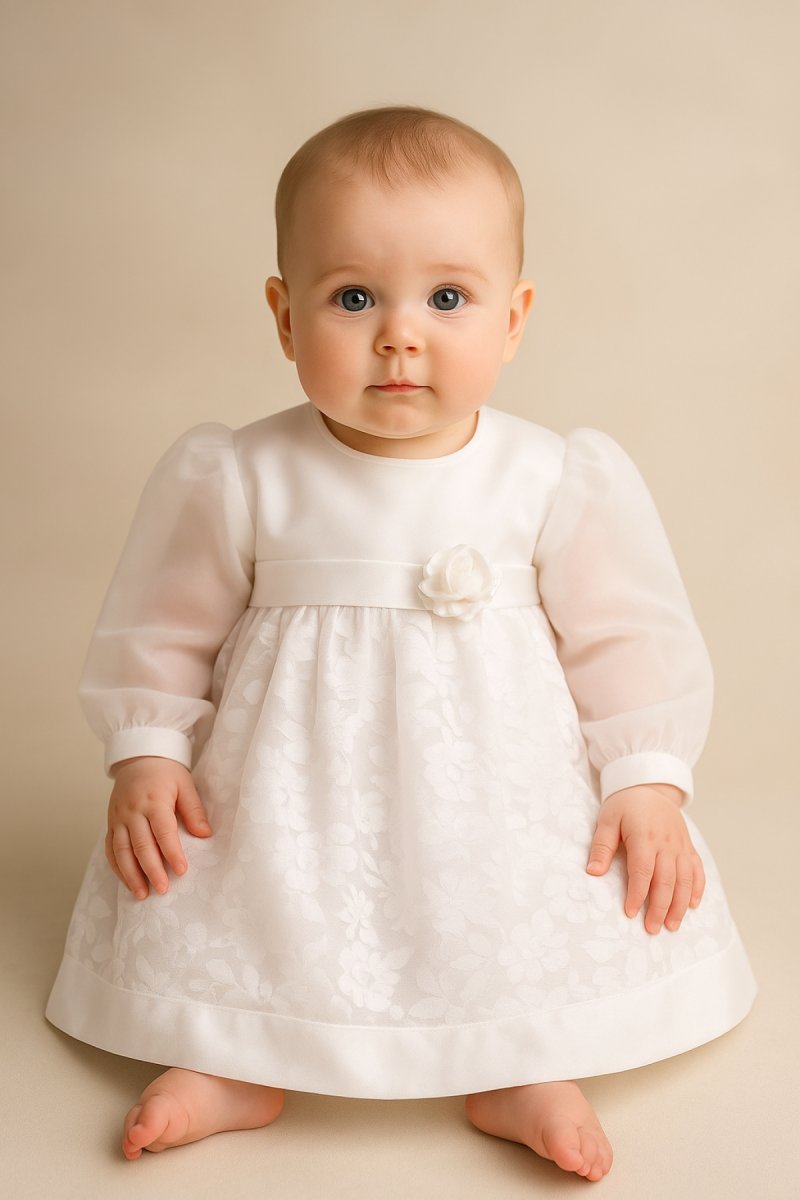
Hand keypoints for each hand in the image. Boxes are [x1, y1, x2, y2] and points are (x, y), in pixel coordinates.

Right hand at [105, 756, 212, 899]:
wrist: (139, 756)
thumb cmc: (166, 771)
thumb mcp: (185, 784)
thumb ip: (194, 810)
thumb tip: (205, 834)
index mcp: (154, 800)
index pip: (163, 832)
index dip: (172, 853)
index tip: (181, 871)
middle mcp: (132, 811)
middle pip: (141, 845)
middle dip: (152, 870)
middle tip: (163, 889)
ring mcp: (118, 818)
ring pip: (121, 851)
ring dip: (131, 875)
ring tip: (142, 894)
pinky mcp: (110, 823)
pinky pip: (110, 848)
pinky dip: (117, 867)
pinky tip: (127, 881)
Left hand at [586, 783, 704, 933]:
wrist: (650, 787)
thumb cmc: (625, 805)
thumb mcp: (607, 820)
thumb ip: (601, 847)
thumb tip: (593, 872)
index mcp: (644, 837)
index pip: (643, 871)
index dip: (638, 894)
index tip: (631, 913)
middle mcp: (667, 843)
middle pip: (667, 880)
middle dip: (660, 907)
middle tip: (652, 929)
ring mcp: (681, 845)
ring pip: (685, 879)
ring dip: (680, 905)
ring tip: (672, 926)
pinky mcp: (688, 846)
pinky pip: (697, 870)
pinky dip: (697, 888)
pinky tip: (692, 905)